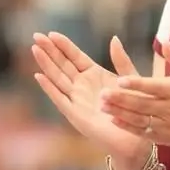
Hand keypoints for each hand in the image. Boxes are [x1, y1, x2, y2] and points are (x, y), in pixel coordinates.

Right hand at [31, 32, 148, 161]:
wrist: (134, 136)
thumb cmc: (134, 109)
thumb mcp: (130, 79)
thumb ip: (121, 60)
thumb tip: (113, 38)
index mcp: (94, 75)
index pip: (75, 56)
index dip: (63, 45)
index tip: (51, 33)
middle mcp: (82, 86)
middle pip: (62, 64)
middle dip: (49, 50)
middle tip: (36, 35)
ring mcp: (77, 99)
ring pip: (58, 78)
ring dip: (46, 64)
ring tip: (35, 49)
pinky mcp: (75, 114)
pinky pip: (60, 99)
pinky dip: (49, 88)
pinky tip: (39, 76)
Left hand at [100, 39, 169, 157]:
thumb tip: (164, 40)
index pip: (152, 87)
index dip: (136, 84)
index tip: (120, 80)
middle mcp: (168, 107)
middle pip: (141, 103)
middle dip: (121, 99)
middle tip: (102, 94)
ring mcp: (163, 123)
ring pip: (139, 118)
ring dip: (120, 113)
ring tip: (103, 106)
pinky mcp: (159, 136)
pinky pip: (141, 132)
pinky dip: (127, 127)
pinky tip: (113, 120)